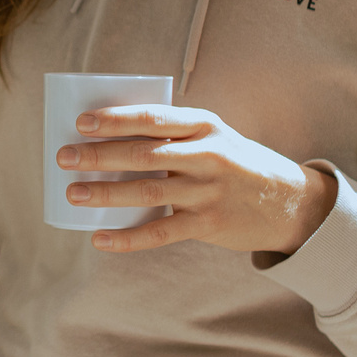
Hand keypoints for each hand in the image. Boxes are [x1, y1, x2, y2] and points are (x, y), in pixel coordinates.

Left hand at [56, 105, 335, 258]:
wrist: (292, 202)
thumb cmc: (237, 164)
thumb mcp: (215, 137)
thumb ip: (174, 137)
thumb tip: (108, 140)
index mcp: (204, 126)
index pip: (153, 117)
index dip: (116, 119)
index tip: (81, 122)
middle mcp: (208, 155)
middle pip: (143, 154)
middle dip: (99, 155)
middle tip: (64, 157)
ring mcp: (208, 192)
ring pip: (147, 192)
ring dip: (105, 193)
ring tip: (73, 194)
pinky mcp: (209, 225)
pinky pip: (161, 233)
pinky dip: (127, 238)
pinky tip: (100, 239)